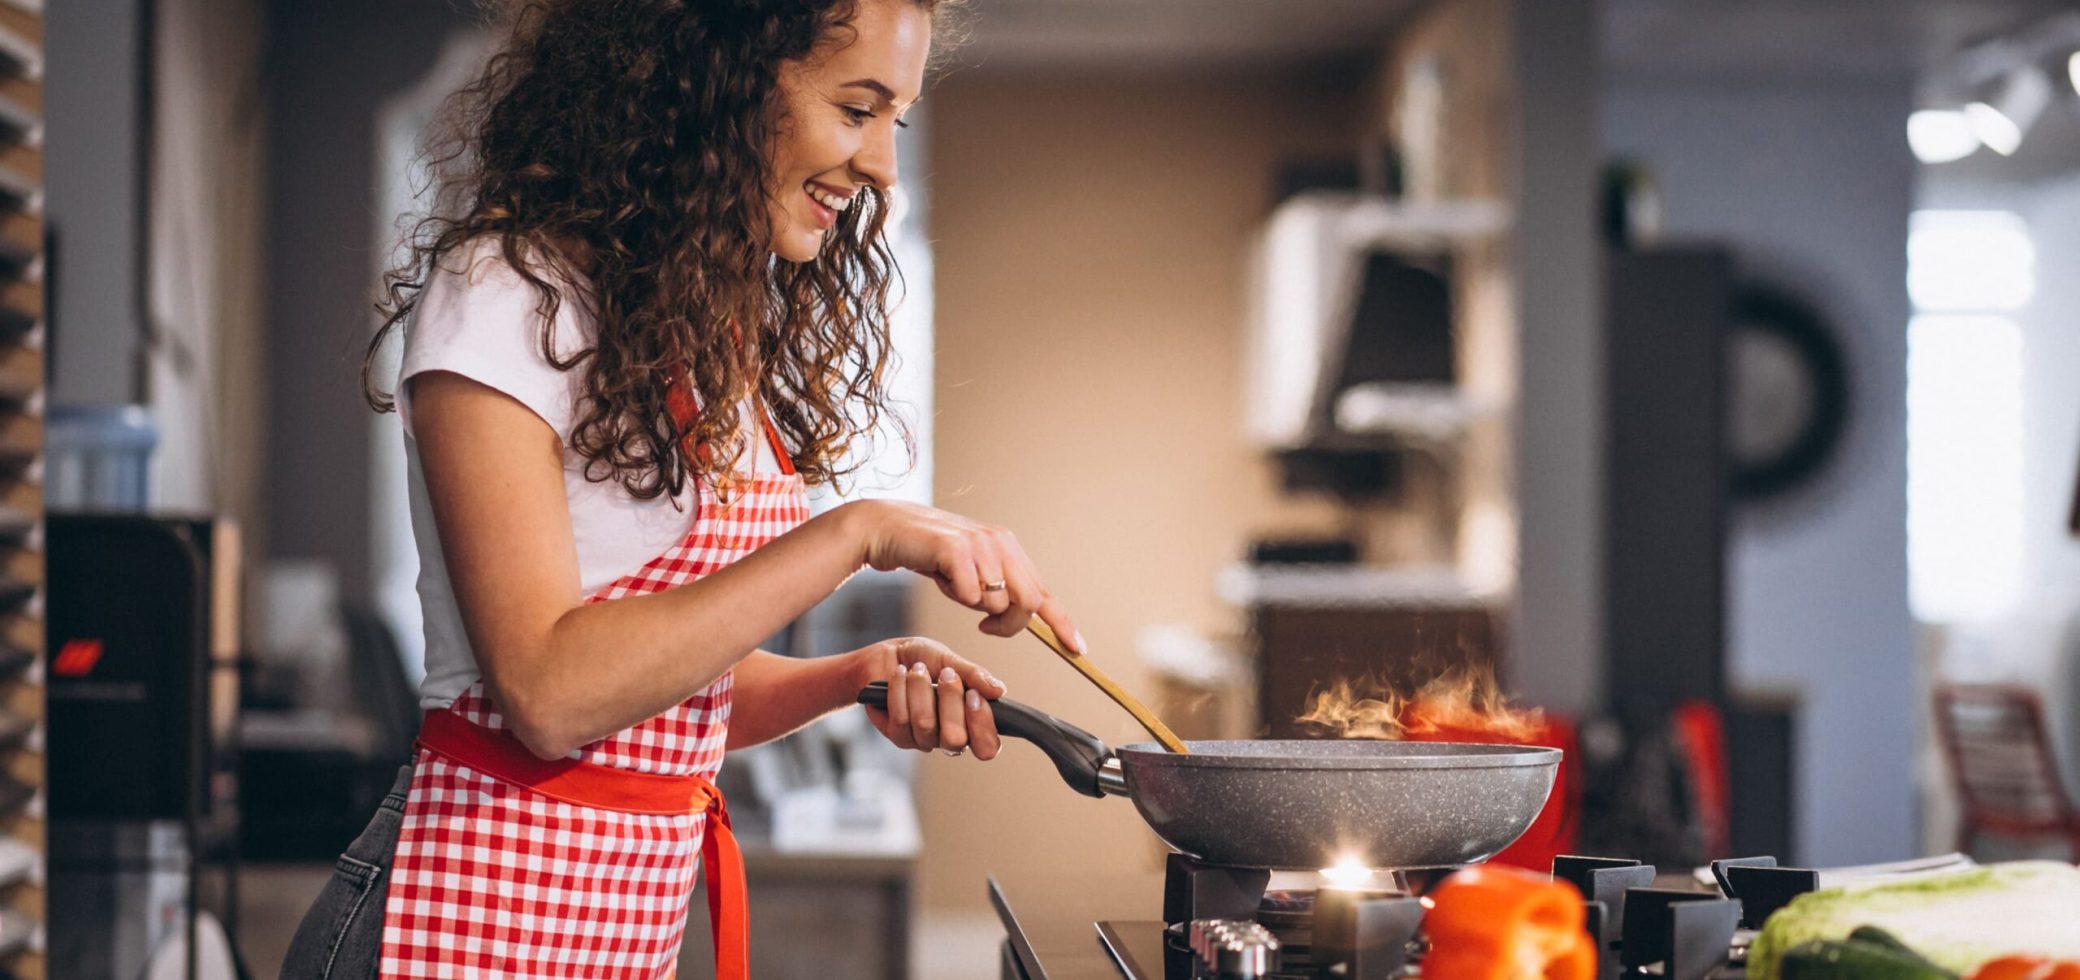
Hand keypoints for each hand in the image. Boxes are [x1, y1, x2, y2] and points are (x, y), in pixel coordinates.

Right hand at [843, 499, 1083, 647]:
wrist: (888, 530)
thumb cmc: (930, 555)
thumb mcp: (972, 572)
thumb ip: (996, 590)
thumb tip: (1020, 619)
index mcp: (1009, 548)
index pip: (1043, 591)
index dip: (1062, 623)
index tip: (1077, 648)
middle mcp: (1001, 542)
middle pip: (1028, 602)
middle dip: (1009, 625)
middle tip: (985, 627)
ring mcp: (981, 544)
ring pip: (997, 602)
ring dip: (971, 605)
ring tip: (951, 583)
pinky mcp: (957, 548)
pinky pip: (970, 595)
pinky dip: (954, 595)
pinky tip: (940, 576)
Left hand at [855, 637, 1004, 759]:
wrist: (887, 655)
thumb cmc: (922, 659)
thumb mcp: (951, 660)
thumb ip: (974, 676)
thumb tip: (999, 690)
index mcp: (970, 721)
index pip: (987, 747)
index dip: (982, 726)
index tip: (974, 696)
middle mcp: (948, 736)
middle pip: (955, 740)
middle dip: (950, 701)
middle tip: (947, 675)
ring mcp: (922, 739)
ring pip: (925, 725)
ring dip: (922, 690)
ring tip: (917, 669)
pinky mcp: (897, 735)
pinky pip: (901, 719)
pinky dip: (901, 690)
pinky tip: (900, 675)